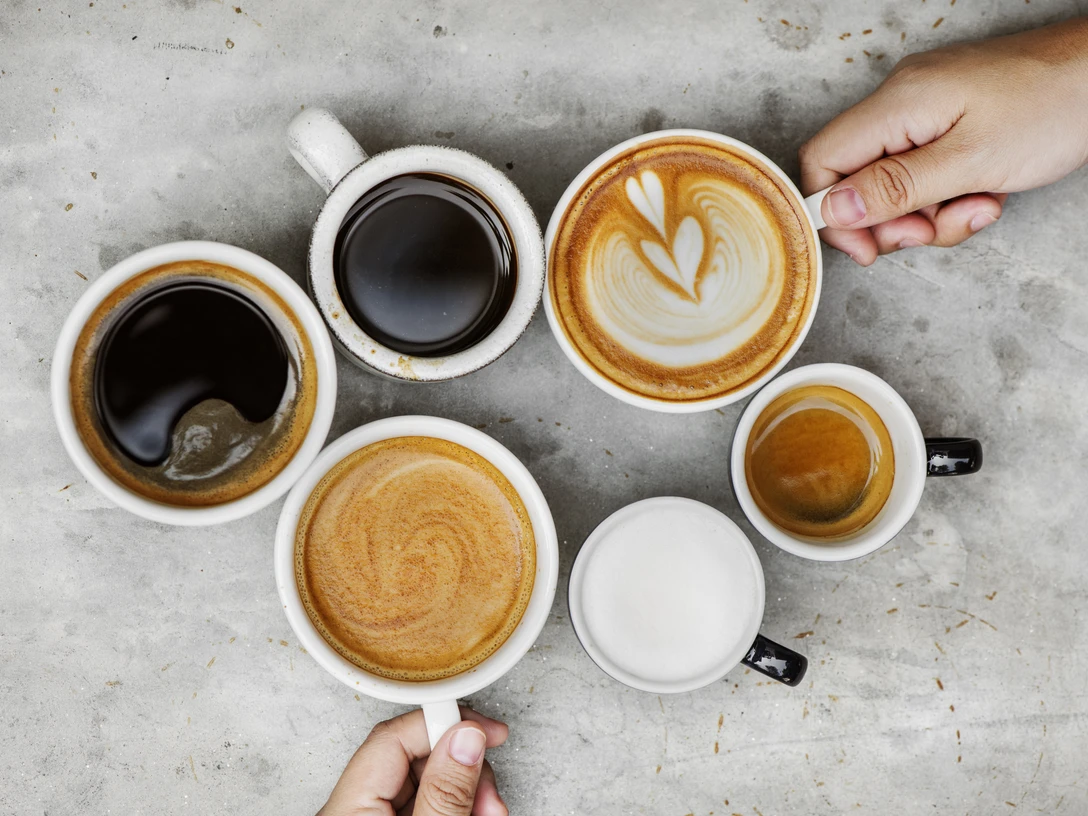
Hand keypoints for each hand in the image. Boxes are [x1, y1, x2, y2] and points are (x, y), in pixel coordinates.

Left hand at [317, 707, 508, 815]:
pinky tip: (476, 814)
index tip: (486, 731)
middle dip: (464, 767)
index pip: (395, 736)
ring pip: (427, 782)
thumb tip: (466, 738)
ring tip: (489, 813)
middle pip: (415, 758)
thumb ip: (444, 792)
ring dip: (467, 790)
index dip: (445, 723)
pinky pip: (425, 804)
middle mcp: (355, 811)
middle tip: (491, 794)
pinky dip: (456, 806)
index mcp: (350, 808)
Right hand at [800, 17, 1087, 264]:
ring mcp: (927, 110)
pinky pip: (927, 172)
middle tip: (931, 231)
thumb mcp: (971, 162)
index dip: (834, 212)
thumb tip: (834, 209)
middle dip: (893, 220)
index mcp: (898, 103)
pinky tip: (986, 193)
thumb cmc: (1055, 105)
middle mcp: (903, 101)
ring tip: (977, 206)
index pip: (823, 160)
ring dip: (930, 214)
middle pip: (858, 178)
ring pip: (896, 184)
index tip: (868, 247)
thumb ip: (896, 188)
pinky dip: (951, 195)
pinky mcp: (950, 120)